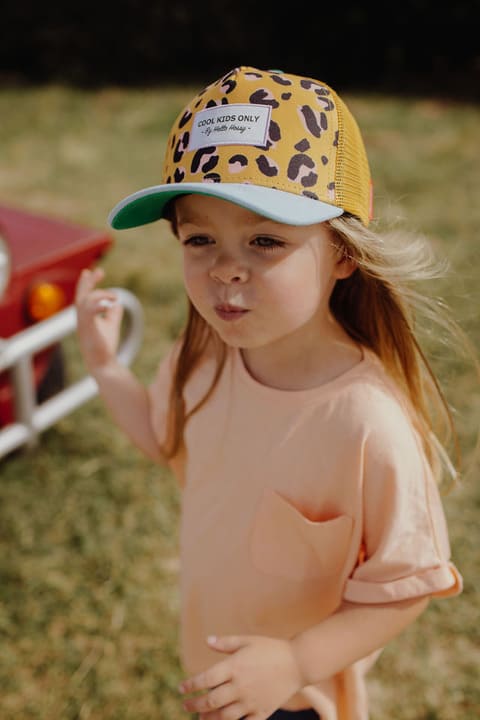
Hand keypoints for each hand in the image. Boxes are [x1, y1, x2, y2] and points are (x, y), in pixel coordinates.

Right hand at [74, 267, 123, 372]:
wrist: (104, 365)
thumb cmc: (106, 347)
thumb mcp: (111, 326)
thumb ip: (113, 314)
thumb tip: (117, 303)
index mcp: (85, 317)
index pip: (84, 296)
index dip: (88, 283)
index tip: (94, 271)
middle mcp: (81, 319)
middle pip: (81, 295)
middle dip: (89, 282)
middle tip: (99, 270)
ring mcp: (83, 325)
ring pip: (84, 301)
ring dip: (99, 295)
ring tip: (114, 297)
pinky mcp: (88, 330)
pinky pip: (88, 311)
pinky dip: (99, 304)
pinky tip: (111, 304)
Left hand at [179, 634, 304, 719]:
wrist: (298, 662)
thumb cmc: (270, 648)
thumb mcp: (247, 641)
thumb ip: (226, 643)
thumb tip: (207, 640)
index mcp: (235, 667)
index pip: (205, 679)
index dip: (191, 685)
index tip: (181, 688)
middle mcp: (240, 686)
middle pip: (211, 701)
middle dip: (195, 705)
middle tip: (186, 705)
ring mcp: (251, 701)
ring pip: (224, 717)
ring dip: (209, 718)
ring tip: (201, 716)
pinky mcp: (262, 712)